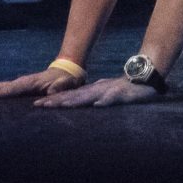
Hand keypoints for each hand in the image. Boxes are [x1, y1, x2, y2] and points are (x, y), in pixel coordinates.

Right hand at [0, 67, 84, 100]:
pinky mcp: (20, 86)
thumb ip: (61, 87)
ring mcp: (20, 83)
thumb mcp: (68, 84)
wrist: (68, 71)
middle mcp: (22, 81)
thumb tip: (51, 92)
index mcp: (31, 82)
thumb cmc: (68, 81)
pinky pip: (2, 89)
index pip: (12, 89)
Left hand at [32, 75, 163, 108]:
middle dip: (56, 101)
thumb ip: (93, 96)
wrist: (145, 76)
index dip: (54, 100)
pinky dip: (105, 101)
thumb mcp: (105, 93)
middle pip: (74, 96)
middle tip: (39, 106)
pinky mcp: (122, 94)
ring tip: (60, 105)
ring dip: (74, 101)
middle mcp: (97, 90)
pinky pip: (113, 98)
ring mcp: (108, 91)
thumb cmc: (124, 87)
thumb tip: (79, 103)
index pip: (70, 97)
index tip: (37, 105)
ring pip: (89, 96)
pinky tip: (97, 105)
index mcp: (92, 92)